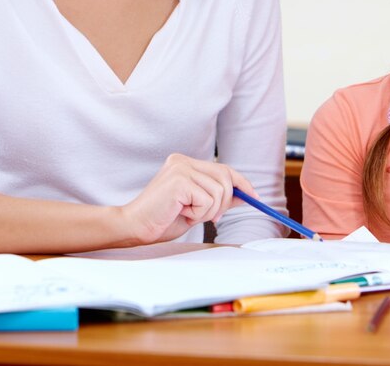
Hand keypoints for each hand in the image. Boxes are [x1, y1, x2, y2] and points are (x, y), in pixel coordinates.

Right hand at [119, 154, 253, 243]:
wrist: (135, 227)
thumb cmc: (161, 219)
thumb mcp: (197, 208)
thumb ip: (217, 199)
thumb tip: (244, 195)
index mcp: (185, 164)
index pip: (223, 168)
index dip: (241, 182)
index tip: (254, 196)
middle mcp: (183, 161)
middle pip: (225, 176)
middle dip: (225, 201)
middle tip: (212, 218)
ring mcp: (180, 168)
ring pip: (218, 191)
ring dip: (208, 211)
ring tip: (188, 214)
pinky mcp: (179, 180)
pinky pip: (207, 200)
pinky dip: (199, 213)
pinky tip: (181, 212)